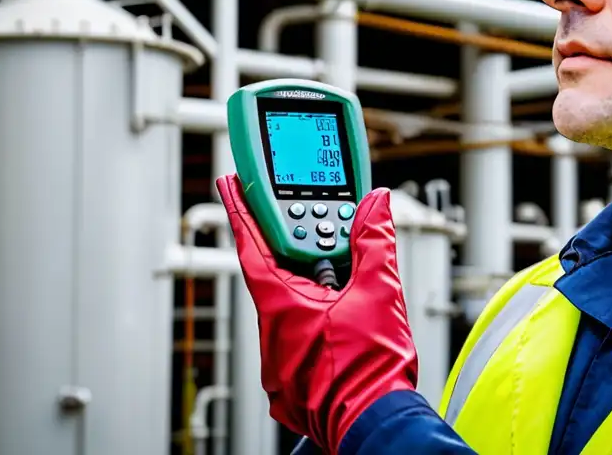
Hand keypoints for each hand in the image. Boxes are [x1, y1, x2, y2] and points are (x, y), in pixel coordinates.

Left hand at [217, 176, 418, 452]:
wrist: (377, 425)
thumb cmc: (371, 372)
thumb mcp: (380, 292)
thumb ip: (375, 241)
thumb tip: (375, 207)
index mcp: (282, 305)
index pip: (253, 245)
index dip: (243, 210)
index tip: (231, 186)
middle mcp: (272, 334)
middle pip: (277, 276)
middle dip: (299, 254)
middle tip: (319, 233)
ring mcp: (279, 363)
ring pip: (290, 311)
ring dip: (313, 293)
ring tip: (347, 287)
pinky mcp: (292, 385)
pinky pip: (297, 342)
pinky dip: (317, 325)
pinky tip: (344, 325)